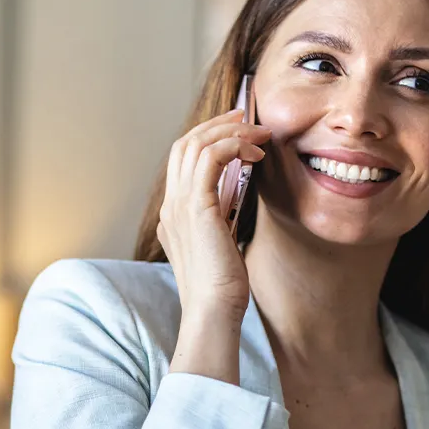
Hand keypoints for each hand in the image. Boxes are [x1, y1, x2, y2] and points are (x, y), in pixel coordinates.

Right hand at [158, 109, 270, 321]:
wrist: (213, 310)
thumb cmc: (222, 288)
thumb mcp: (219, 245)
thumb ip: (219, 220)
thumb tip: (233, 199)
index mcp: (173, 215)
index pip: (182, 161)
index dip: (208, 139)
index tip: (237, 133)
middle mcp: (171, 205)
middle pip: (185, 144)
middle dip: (217, 125)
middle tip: (247, 118)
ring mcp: (179, 205)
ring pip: (196, 144)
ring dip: (229, 132)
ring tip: (257, 134)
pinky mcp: (197, 207)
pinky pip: (210, 158)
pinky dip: (232, 146)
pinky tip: (253, 155)